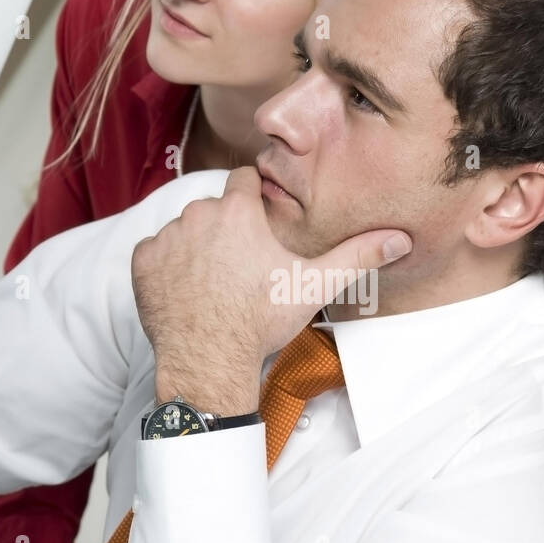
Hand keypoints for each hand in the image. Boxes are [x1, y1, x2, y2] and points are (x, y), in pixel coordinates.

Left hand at [132, 166, 411, 412]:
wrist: (210, 361)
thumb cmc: (261, 321)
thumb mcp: (314, 286)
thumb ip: (357, 256)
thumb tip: (400, 239)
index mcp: (239, 210)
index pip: (245, 181)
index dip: (254, 201)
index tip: (259, 226)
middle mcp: (198, 214)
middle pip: (214, 207)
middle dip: (226, 228)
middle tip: (240, 266)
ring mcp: (166, 237)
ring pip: (185, 228)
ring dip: (196, 246)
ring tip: (214, 283)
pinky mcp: (142, 261)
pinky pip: (156, 251)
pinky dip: (168, 266)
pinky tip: (188, 291)